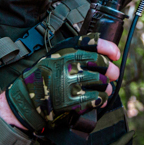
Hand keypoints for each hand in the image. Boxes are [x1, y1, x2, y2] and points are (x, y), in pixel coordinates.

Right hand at [3, 36, 119, 131]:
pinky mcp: (73, 100)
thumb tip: (103, 53)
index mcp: (67, 52)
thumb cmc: (44, 76)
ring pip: (102, 82)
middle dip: (111, 70)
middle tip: (113, 74)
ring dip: (106, 86)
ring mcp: (71, 83)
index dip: (109, 48)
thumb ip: (76, 52)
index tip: (115, 54)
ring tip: (103, 88)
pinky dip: (101, 99)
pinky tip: (98, 99)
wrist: (28, 98)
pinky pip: (97, 98)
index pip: (94, 43)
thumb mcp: (57, 56)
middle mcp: (70, 65)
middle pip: (102, 64)